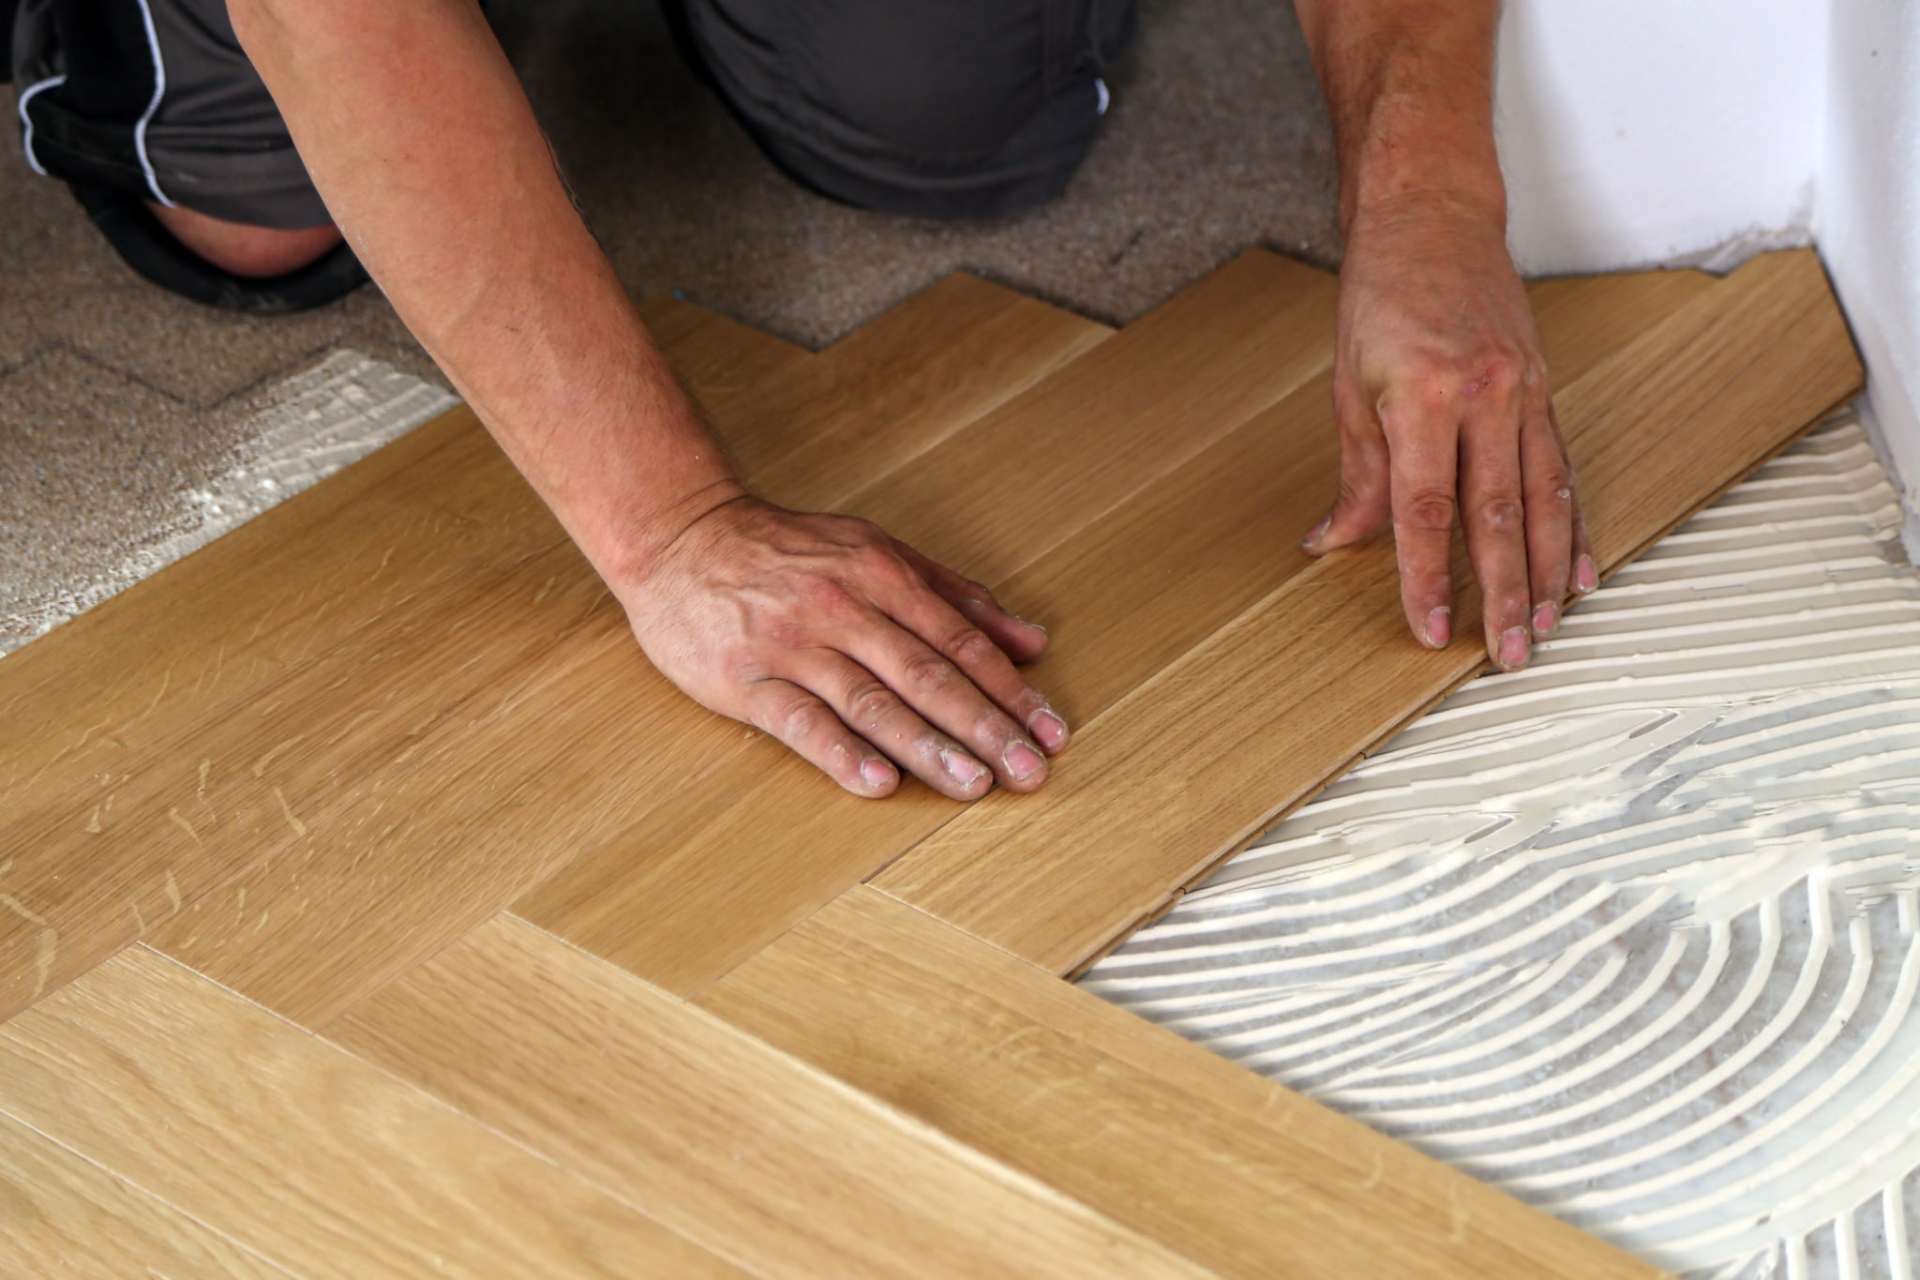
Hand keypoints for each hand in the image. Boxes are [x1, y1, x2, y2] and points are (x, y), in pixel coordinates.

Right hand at [614, 494, 1067, 798]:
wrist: (681, 536)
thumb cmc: (788, 551)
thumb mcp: (879, 552)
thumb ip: (958, 596)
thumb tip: (1033, 640)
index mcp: (883, 575)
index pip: (960, 641)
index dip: (1010, 690)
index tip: (1051, 732)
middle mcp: (844, 608)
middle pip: (927, 675)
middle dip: (985, 727)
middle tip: (1029, 772)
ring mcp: (793, 645)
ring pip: (871, 702)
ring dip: (928, 747)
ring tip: (974, 786)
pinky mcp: (744, 680)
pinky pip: (799, 721)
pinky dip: (840, 753)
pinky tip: (878, 784)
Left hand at [1302, 194, 1595, 670]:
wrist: (1432, 219)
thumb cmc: (1382, 296)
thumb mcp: (1350, 387)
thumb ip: (1356, 475)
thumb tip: (1332, 542)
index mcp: (1424, 397)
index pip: (1426, 510)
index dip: (1428, 578)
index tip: (1430, 629)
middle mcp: (1483, 397)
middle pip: (1496, 517)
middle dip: (1503, 594)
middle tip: (1508, 655)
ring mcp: (1522, 394)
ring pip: (1543, 500)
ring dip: (1547, 573)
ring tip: (1548, 627)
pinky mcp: (1542, 392)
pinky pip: (1561, 471)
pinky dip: (1572, 527)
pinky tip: (1579, 571)